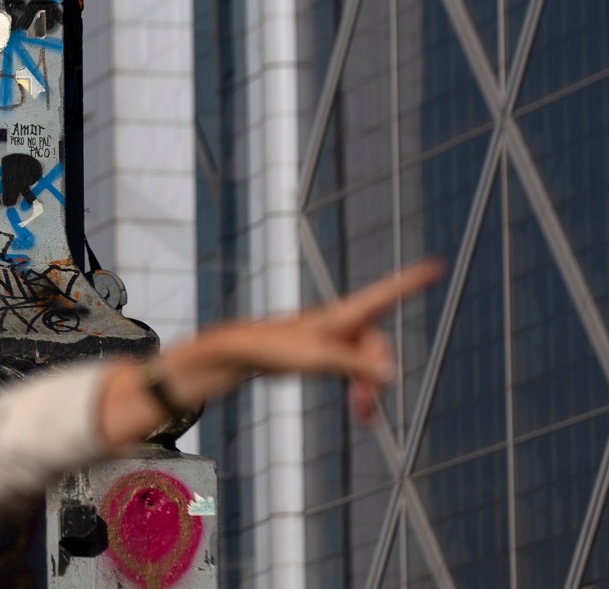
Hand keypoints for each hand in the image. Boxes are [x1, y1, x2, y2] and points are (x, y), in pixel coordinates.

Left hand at [207, 259, 443, 420]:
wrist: (245, 352)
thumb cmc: (278, 347)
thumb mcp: (321, 358)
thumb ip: (357, 365)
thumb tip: (390, 373)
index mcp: (346, 314)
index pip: (387, 293)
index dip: (413, 281)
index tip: (437, 265)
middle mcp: (345, 323)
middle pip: (379, 347)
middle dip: (376, 375)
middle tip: (364, 406)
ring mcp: (337, 338)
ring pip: (368, 364)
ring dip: (368, 390)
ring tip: (363, 416)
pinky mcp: (328, 353)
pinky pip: (355, 371)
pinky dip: (359, 390)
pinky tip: (361, 412)